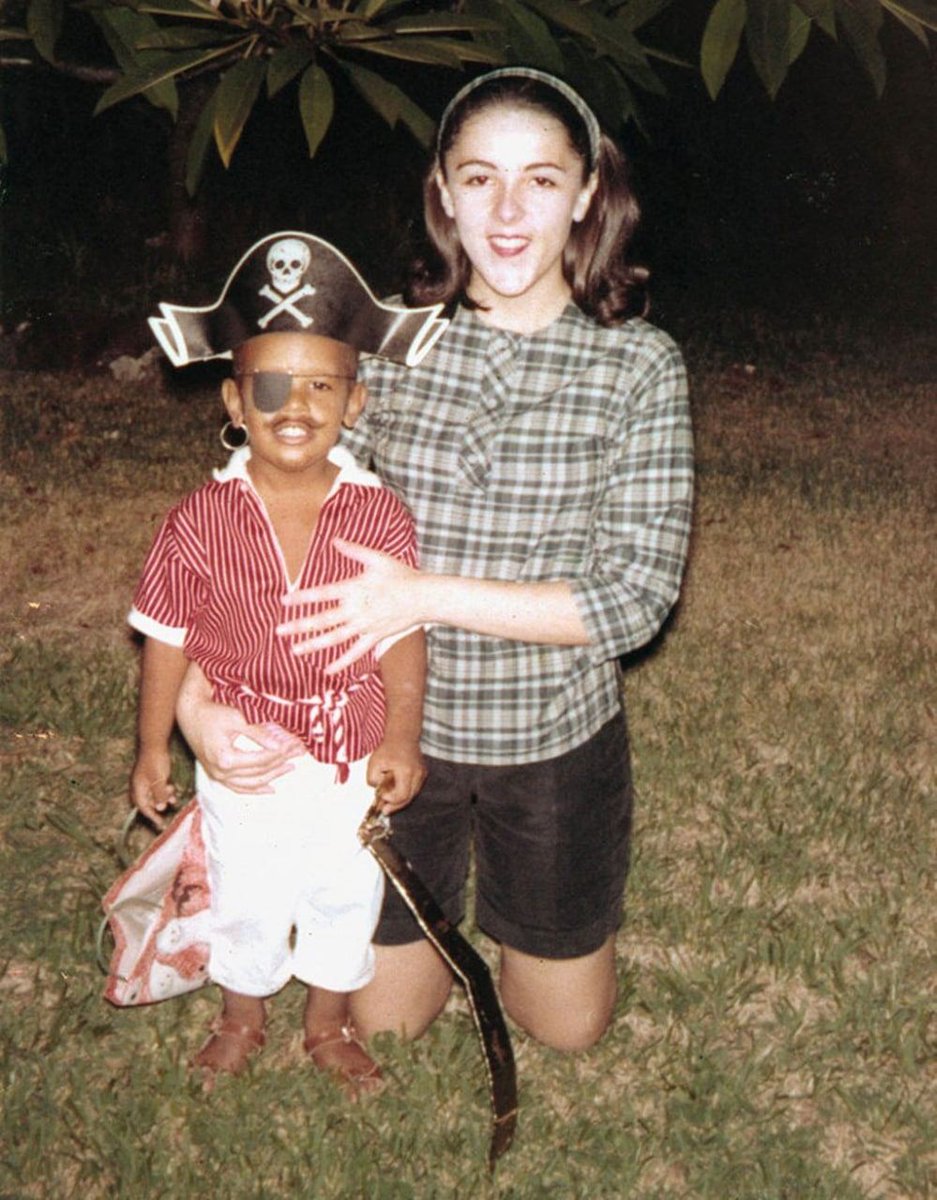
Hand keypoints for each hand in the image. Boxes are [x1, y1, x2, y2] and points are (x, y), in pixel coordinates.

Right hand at [130, 747, 176, 829]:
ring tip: (173, 795)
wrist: (155, 744)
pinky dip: (164, 790)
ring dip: (164, 797)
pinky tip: (172, 788)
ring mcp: (145, 781)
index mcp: (138, 788)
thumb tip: (160, 808)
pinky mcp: (152, 777)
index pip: (143, 807)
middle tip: (170, 804)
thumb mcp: (158, 779)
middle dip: (159, 805)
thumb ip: (159, 794)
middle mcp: (139, 786)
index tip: (160, 823)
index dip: (151, 816)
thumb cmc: (155, 761)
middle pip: (148, 802)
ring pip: (154, 795)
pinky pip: (157, 788)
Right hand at [186, 706, 303, 793]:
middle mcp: (221, 772)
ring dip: (272, 776)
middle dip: (281, 762)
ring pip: (251, 783)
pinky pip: (238, 787)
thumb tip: (279, 745)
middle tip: (298, 753)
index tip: (295, 745)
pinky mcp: (216, 775)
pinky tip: (270, 789)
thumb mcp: (236, 719)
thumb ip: (257, 733)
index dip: (281, 753)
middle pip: (259, 771)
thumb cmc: (212, 713)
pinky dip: (255, 789)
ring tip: (290, 767)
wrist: (190, 714)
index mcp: (225, 759)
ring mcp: (217, 776)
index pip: (262, 759)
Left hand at [278, 539, 421, 672]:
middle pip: (323, 620)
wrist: (424, 597)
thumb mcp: (377, 559)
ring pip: (334, 638)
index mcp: (354, 589)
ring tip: (294, 651)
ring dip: (313, 645)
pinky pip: (355, 653)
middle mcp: (356, 610)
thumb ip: (354, 551)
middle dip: (299, 626)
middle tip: (279, 631)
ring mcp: (365, 626)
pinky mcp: (375, 637)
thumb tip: (335, 540)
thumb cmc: (401, 575)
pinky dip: (342, 662)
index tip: (284, 601)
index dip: (301, 597)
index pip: (322, 594)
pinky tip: (327, 669)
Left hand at [366, 740, 425, 813]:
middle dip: (395, 806)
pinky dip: (405, 793)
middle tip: (384, 810)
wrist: (402, 736)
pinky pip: (414, 789)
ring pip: (412, 795)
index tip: (381, 796)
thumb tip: (378, 791)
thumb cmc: (388, 749)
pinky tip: (395, 792)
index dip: (391, 800)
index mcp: (406, 771)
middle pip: (408, 798)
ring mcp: (422, 774)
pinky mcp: (423, 774)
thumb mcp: (374, 763)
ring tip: (388, 801)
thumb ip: (372, 779)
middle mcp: (418, 774)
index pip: (401, 795)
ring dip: (400, 800)